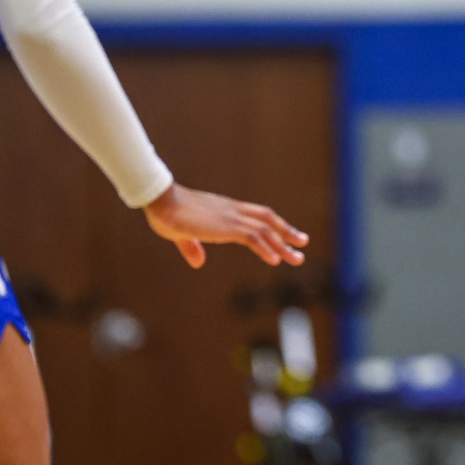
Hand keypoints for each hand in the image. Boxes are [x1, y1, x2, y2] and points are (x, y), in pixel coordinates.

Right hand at [143, 183, 308, 269]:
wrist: (161, 202)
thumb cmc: (167, 214)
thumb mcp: (181, 234)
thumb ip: (191, 247)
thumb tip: (198, 262)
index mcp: (225, 210)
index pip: (257, 215)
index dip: (273, 225)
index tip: (286, 235)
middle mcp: (233, 211)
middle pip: (268, 219)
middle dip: (287, 231)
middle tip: (303, 243)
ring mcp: (231, 218)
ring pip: (265, 230)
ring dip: (283, 244)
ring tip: (298, 258)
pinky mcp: (226, 226)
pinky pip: (252, 237)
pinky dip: (266, 248)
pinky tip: (276, 259)